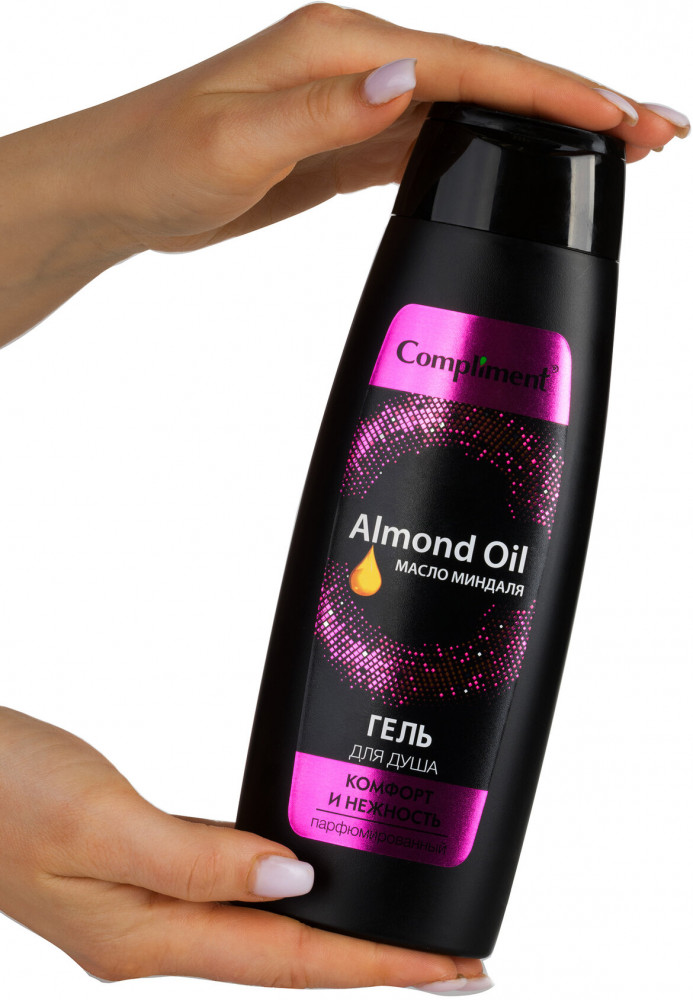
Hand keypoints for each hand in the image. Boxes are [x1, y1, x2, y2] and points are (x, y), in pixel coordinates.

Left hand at [0, 4, 686, 345]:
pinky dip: (492, 150)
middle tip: (654, 133)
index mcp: (343, 47)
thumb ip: (327, 113)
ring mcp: (358, 100)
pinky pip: (438, 140)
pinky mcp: (350, 141)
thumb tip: (407, 80)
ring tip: (613, 151)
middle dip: (576, 105)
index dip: (555, 93)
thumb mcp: (237, 140)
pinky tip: (524, 166)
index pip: (473, 67)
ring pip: (474, 111)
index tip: (620, 120)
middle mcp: (360, 63)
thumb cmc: (160, 158)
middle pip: (492, 79)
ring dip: (543, 129)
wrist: (119, 187)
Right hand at [0, 707, 489, 989]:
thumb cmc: (2, 792)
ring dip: (330, 932)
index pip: (288, 962)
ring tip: (392, 932)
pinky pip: (230, 892)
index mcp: (144, 937)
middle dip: (370, 962)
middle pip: (284, 958)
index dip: (376, 969)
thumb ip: (197, 859)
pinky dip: (280, 893)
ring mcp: (142, 908)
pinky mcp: (137, 873)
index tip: (450, 973)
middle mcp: (150, 934)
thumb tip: (294, 881)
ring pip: (260, 930)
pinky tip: (303, 882)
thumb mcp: (99, 822)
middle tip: (446, 961)